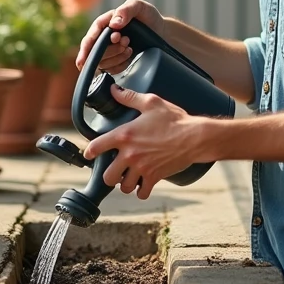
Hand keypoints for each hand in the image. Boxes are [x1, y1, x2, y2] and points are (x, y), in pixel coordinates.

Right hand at [75, 0, 165, 73]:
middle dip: (111, 50)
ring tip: (130, 48)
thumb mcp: (139, 7)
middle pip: (95, 52)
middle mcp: (104, 37)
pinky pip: (112, 70)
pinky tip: (130, 56)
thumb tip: (114, 24)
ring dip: (117, 57)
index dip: (87, 48)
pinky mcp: (117, 61)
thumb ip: (126, 10)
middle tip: (126, 41)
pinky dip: (120, 65)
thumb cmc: (148, 16)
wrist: (162, 32)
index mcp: (104, 23)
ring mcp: (110, 50)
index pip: (91, 37)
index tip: (85, 59)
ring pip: (103, 62)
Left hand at [82, 85, 202, 199]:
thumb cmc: (174, 119)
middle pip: (107, 175)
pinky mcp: (155, 177)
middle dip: (108, 174)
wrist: (195, 137)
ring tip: (128, 177)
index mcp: (125, 135)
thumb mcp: (151, 103)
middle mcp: (130, 154)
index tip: (89, 154)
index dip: (89, 152)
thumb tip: (114, 90)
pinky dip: (141, 191)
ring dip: (125, 183)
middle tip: (114, 169)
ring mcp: (142, 168)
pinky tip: (142, 185)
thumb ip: (130, 97)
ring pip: (123, 187)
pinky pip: (142, 193)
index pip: (97, 146)